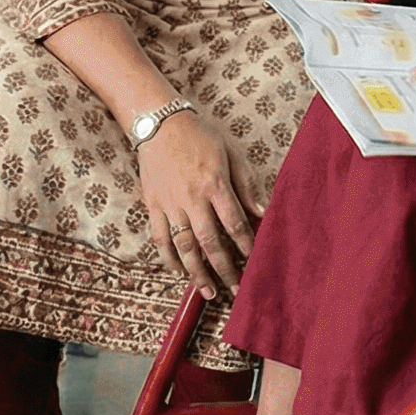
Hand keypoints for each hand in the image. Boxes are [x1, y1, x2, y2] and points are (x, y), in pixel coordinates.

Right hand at [136, 110, 267, 297]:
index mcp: (215, 184)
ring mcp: (170, 203)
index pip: (234, 223)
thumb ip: (245, 184)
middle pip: (210, 242)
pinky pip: (160, 237)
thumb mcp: (231, 153)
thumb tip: (262, 211)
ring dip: (197, 272)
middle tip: (235, 290)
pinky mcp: (153, 204)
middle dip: (224, 269)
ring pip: (184, 245)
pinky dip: (168, 258)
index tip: (254, 263)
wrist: (160, 123)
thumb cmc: (200, 135)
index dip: (245, 246)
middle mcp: (192, 197)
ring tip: (208, 292)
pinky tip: (178, 272)